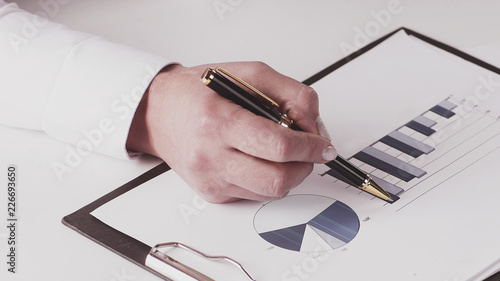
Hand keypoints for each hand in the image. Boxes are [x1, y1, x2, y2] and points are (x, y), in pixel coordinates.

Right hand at [127, 62, 335, 202]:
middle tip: (309, 152)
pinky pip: (255, 196)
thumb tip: (313, 125)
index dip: (310, 147)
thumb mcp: (248, 73)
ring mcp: (210, 180)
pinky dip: (269, 180)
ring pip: (270, 192)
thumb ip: (290, 93)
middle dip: (304, 167)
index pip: (277, 146)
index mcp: (218, 120)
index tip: (322, 145)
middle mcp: (210, 156)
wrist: (158, 113)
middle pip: (277, 180)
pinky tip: (262, 160)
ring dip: (290, 175)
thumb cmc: (199, 91)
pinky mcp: (212, 194)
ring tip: (286, 154)